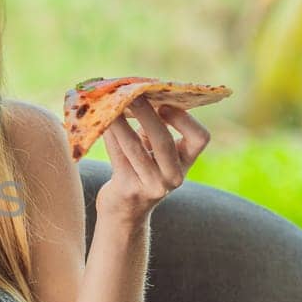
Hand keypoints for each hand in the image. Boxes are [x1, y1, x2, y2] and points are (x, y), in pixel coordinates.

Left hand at [94, 99, 209, 225]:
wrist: (125, 211)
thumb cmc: (141, 170)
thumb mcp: (155, 151)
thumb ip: (154, 125)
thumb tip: (137, 90)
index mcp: (186, 162)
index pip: (200, 138)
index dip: (184, 119)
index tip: (165, 104)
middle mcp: (174, 177)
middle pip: (164, 142)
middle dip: (147, 115)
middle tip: (133, 95)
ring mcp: (152, 186)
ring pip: (135, 148)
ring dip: (121, 123)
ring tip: (110, 104)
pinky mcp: (128, 190)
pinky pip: (117, 156)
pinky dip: (110, 136)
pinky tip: (101, 122)